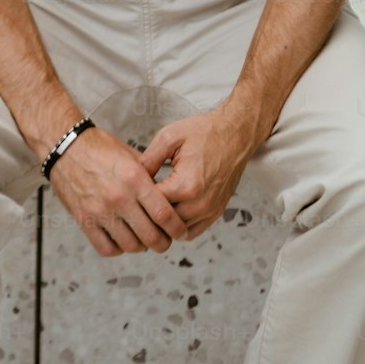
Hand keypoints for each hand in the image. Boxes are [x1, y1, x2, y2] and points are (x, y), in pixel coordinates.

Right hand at [48, 124, 190, 257]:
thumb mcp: (131, 155)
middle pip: (150, 236)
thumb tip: (169, 196)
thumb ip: (150, 177)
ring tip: (144, 239)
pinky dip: (119, 248)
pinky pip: (107, 248)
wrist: (65, 147)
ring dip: (142, 247)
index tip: (181, 232)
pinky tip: (122, 239)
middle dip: (163, 243)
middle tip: (166, 241)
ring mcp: (100, 211)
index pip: (164, 214)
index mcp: (134, 178)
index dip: (177, 228)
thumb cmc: (100, 148)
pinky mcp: (84, 220)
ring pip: (131, 245)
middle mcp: (119, 197)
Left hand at [136, 110, 252, 241]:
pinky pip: (192, 231)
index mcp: (186, 186)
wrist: (235, 133)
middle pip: (163, 223)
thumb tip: (132, 178)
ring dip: (163, 222)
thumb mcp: (169, 137)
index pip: (152, 206)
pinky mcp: (216, 212)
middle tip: (136, 202)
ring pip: (176, 231)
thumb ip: (148, 160)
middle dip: (148, 213)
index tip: (129, 191)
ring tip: (152, 206)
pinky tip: (170, 211)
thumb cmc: (204, 132)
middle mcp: (199, 204)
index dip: (137, 199)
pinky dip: (178, 226)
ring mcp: (209, 211)